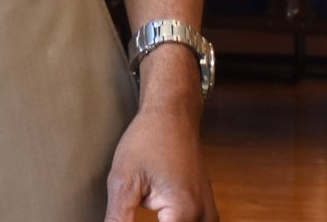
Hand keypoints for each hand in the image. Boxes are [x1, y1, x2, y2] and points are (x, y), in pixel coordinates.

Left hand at [103, 104, 216, 221]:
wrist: (172, 115)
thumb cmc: (149, 139)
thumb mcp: (123, 181)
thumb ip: (118, 219)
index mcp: (184, 213)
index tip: (124, 218)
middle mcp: (203, 218)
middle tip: (131, 211)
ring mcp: (209, 215)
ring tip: (141, 212)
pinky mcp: (206, 212)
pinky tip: (154, 216)